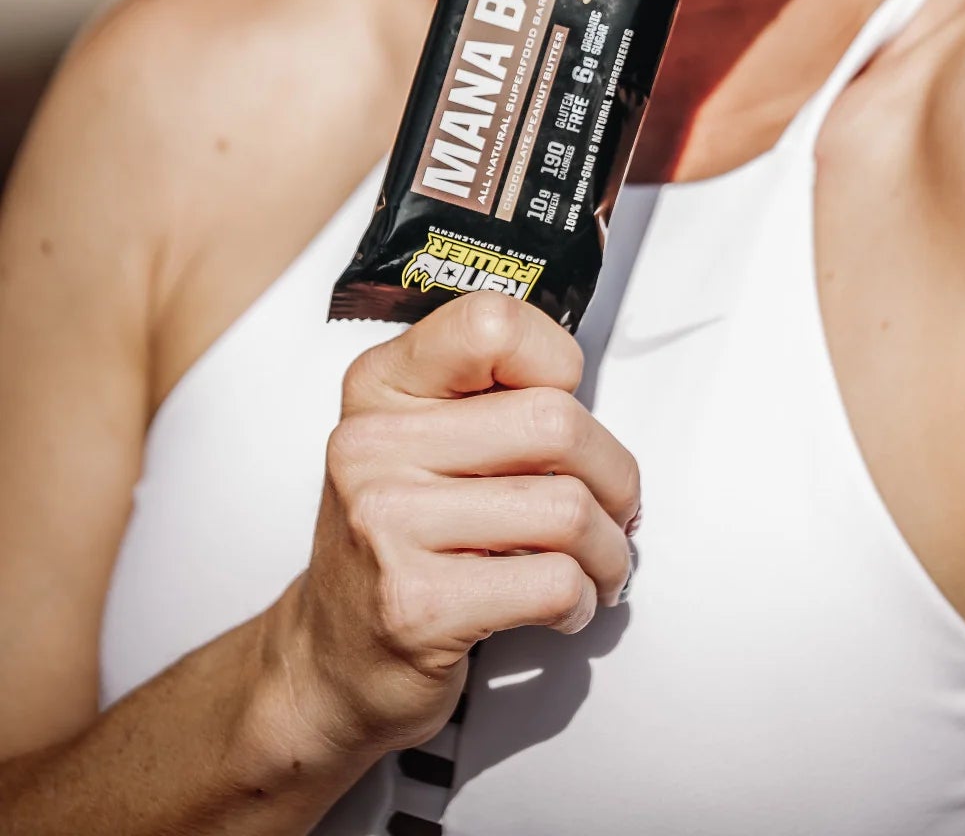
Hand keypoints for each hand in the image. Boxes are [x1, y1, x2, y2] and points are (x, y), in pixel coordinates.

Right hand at [280, 292, 638, 752]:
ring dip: (608, 548)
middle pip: (556, 422)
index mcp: (381, 385)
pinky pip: (553, 583)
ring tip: (596, 563)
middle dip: (614, 474)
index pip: (492, 325)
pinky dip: (581, 600)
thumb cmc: (399, 540)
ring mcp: (388, 525)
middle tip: (615, 506)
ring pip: (566, 509)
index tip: (567, 401)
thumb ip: (489, 396)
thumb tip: (591, 395)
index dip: (555, 359)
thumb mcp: (420, 440)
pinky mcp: (416, 606)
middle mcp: (373, 446)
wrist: (331, 658)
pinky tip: (563, 605)